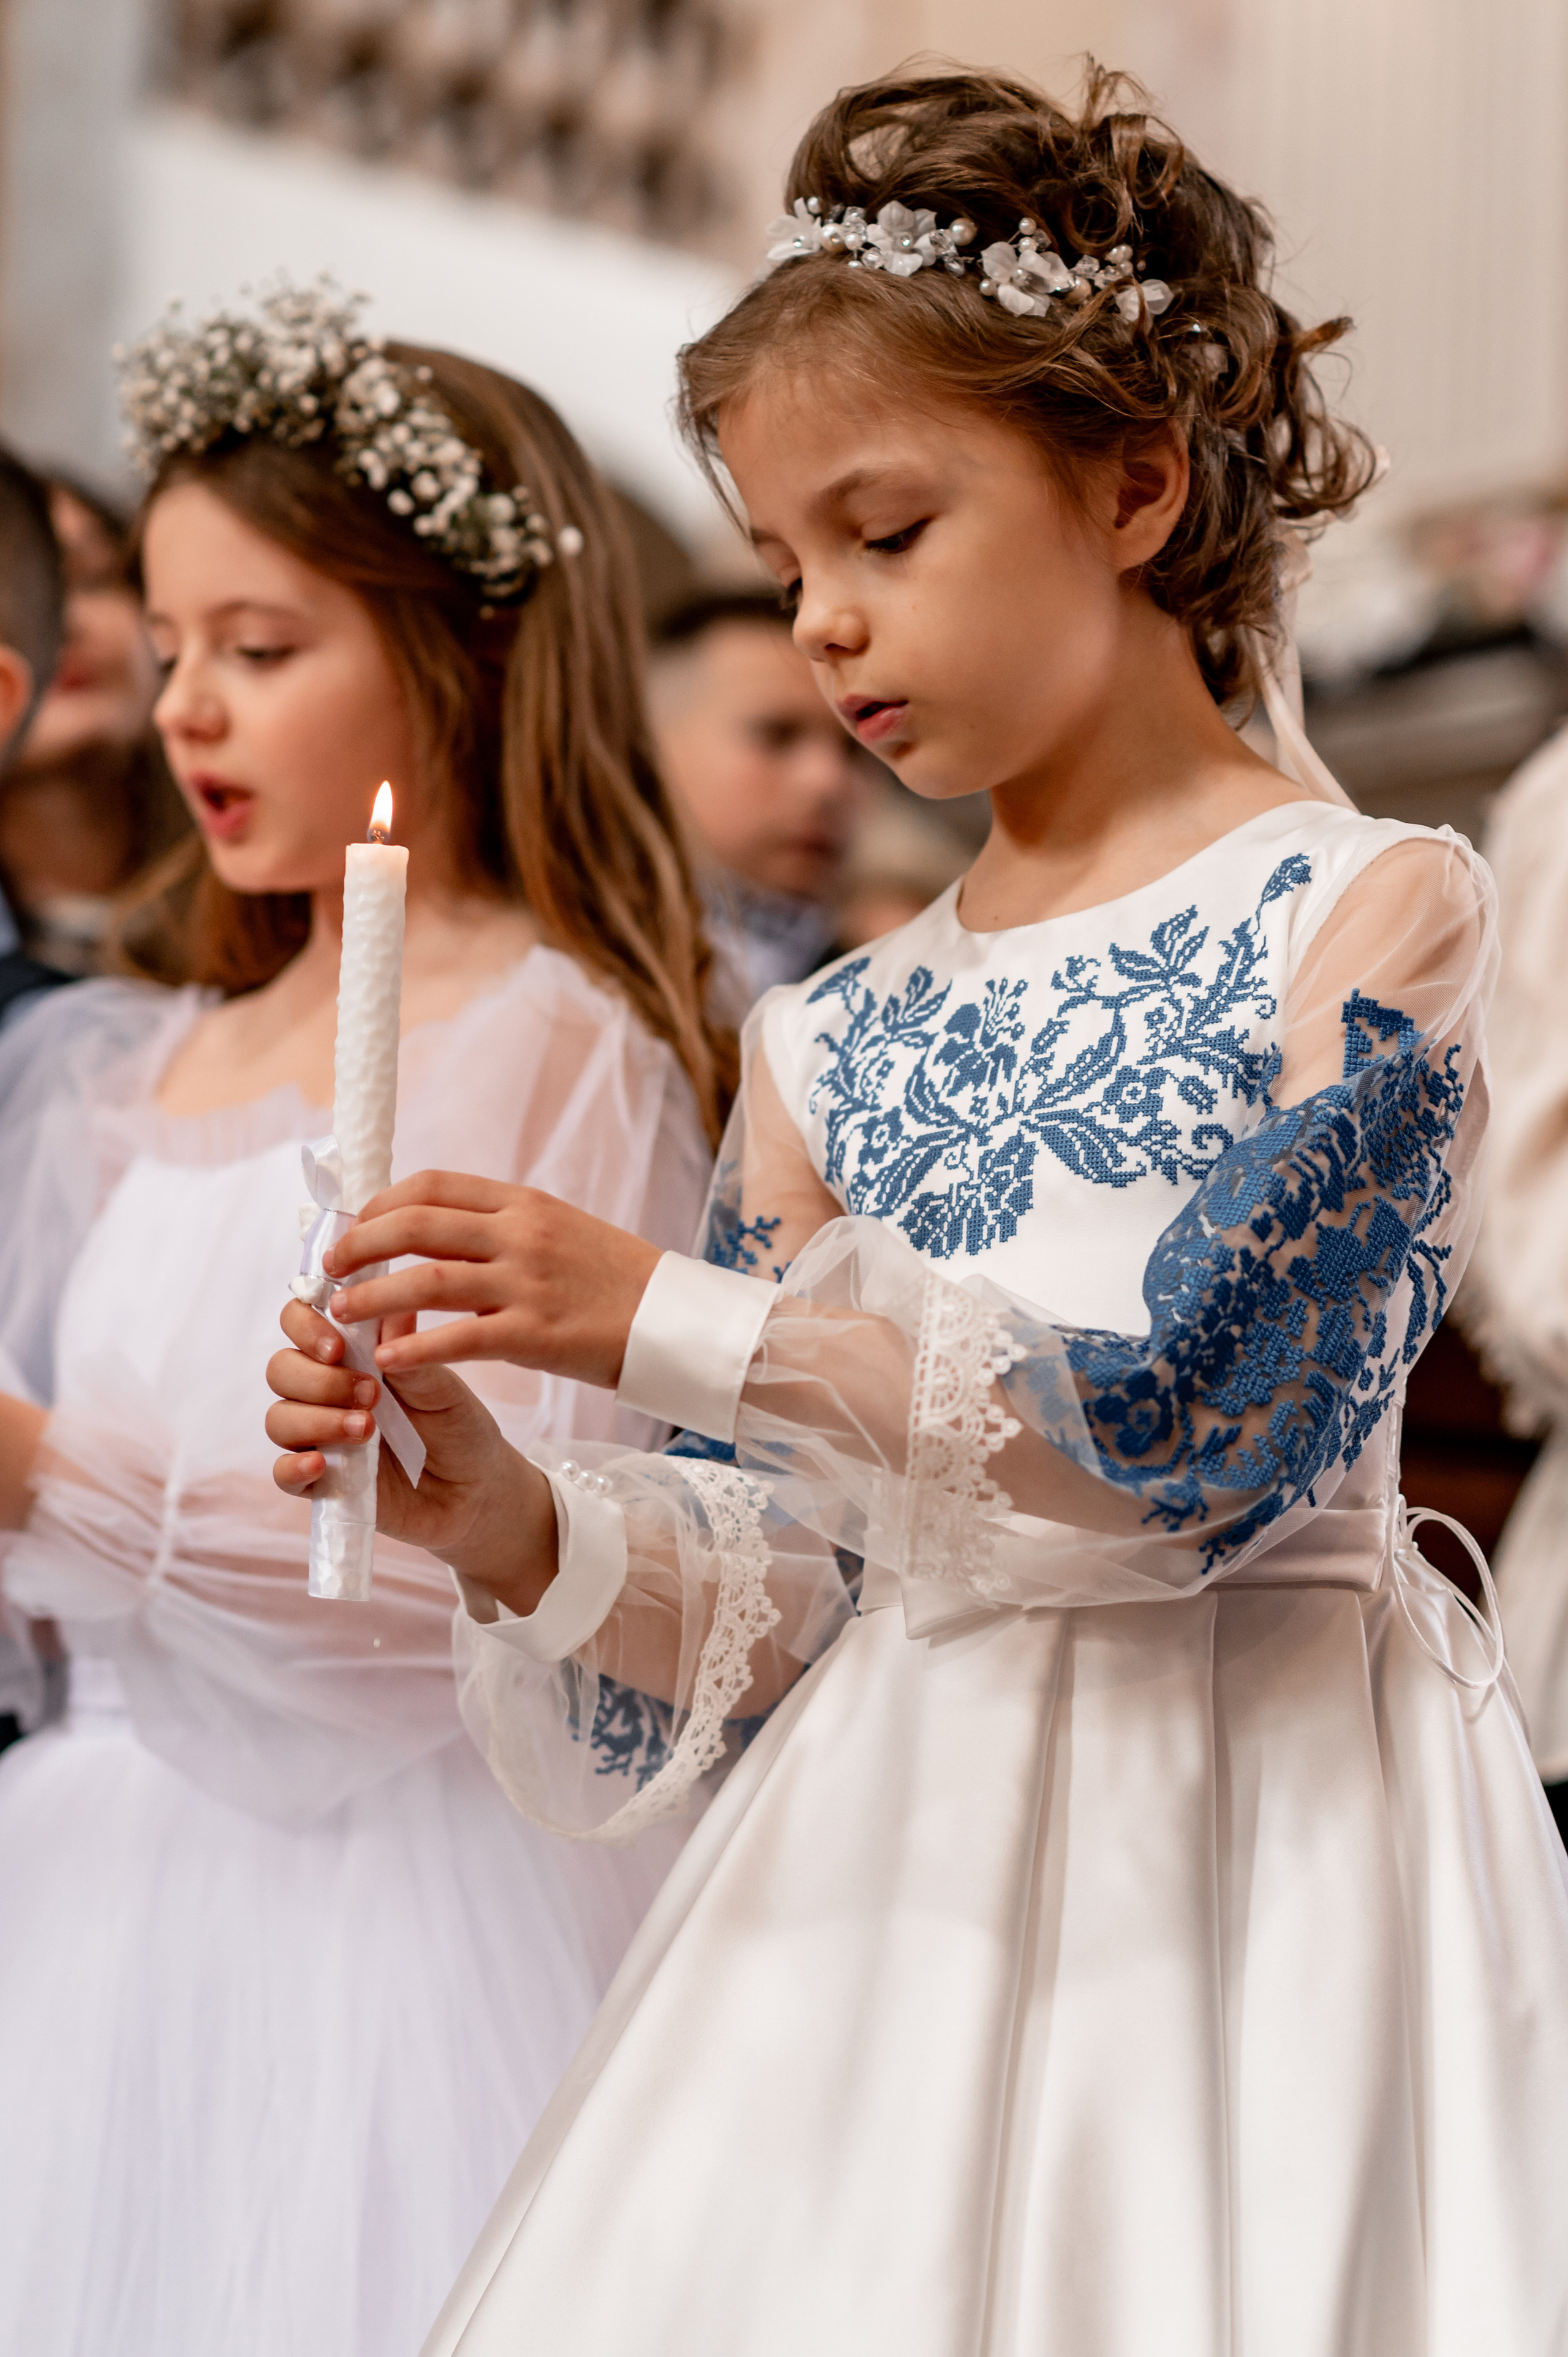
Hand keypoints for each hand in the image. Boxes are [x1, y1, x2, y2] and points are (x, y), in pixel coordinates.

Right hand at [265, 1299, 559, 1615]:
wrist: (475, 1488)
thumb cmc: (457, 1425)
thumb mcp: (441, 1388)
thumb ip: (409, 1354)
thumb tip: (394, 1309)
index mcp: (349, 1354)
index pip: (299, 1322)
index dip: (305, 1326)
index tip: (337, 1346)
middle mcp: (324, 1391)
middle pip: (282, 1369)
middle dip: (320, 1379)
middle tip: (371, 1393)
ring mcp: (318, 1436)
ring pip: (279, 1418)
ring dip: (317, 1419)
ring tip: (366, 1429)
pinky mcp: (320, 1482)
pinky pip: (282, 1474)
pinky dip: (294, 1468)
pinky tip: (321, 1465)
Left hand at [318, 1172, 660, 1386]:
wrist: (676, 1320)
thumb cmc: (616, 1279)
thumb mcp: (560, 1230)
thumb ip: (502, 1227)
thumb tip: (437, 1229)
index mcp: (523, 1203)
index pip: (431, 1186)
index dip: (379, 1205)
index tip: (354, 1227)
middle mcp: (520, 1235)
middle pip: (415, 1225)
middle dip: (360, 1245)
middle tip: (330, 1268)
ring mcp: (527, 1283)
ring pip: (425, 1281)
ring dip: (372, 1298)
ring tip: (341, 1315)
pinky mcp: (536, 1335)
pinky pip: (458, 1339)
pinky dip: (415, 1350)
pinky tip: (387, 1361)